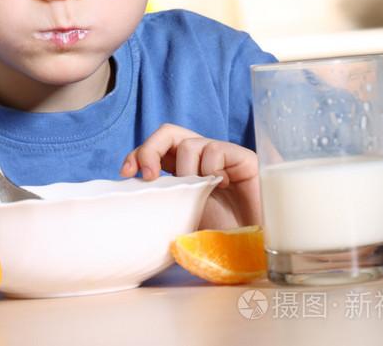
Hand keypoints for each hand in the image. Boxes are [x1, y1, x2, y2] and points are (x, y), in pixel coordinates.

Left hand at [119, 123, 261, 229]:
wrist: (255, 250)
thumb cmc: (219, 239)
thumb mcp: (180, 220)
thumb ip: (162, 205)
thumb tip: (132, 200)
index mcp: (182, 170)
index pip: (155, 148)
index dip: (138, 155)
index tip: (126, 174)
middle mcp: (200, 158)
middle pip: (167, 133)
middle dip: (150, 149)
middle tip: (148, 176)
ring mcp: (221, 156)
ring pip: (190, 143)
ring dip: (186, 171)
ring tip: (199, 192)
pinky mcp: (242, 158)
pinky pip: (215, 150)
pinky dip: (211, 169)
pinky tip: (223, 186)